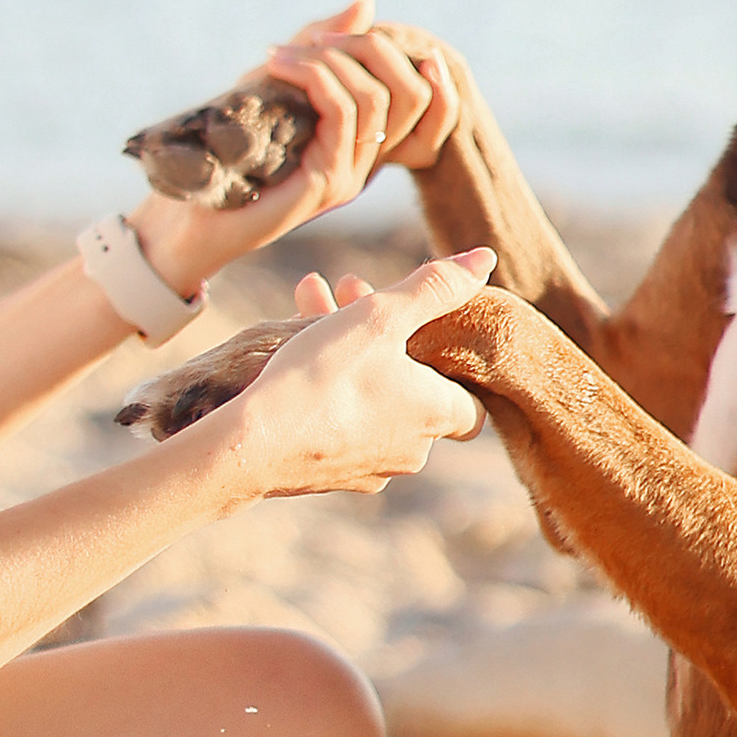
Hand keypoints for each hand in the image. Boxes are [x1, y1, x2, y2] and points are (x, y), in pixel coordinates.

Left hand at [128, 0, 464, 296]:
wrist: (184, 213)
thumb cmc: (223, 146)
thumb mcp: (276, 79)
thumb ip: (319, 44)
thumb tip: (367, 0)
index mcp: (357, 140)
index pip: (412, 89)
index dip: (381, 48)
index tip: (321, 33)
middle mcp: (363, 161)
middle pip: (405, 91)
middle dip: (361, 45)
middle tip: (305, 39)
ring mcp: (349, 175)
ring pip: (374, 98)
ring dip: (329, 60)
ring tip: (280, 54)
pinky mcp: (327, 183)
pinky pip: (341, 113)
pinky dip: (314, 77)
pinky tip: (277, 65)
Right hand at [217, 250, 491, 499]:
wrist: (251, 446)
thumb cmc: (323, 378)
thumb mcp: (381, 316)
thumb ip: (435, 287)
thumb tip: (485, 259)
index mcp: (436, 415)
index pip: (470, 405)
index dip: (451, 369)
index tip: (422, 335)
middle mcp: (411, 452)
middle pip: (412, 389)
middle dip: (384, 337)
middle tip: (347, 292)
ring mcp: (368, 469)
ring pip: (371, 401)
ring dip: (350, 353)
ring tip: (309, 305)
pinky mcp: (328, 477)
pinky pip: (339, 424)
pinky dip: (327, 387)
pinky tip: (294, 355)